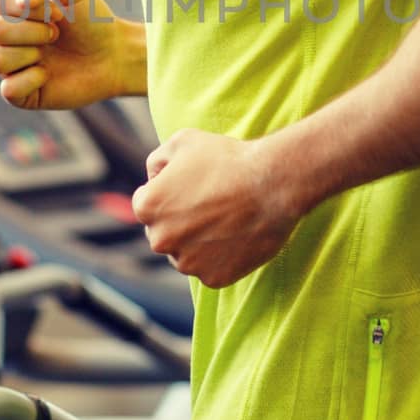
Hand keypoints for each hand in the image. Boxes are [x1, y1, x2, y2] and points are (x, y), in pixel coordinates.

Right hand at [0, 0, 127, 110]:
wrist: (115, 55)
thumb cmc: (92, 21)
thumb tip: (20, 1)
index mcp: (17, 12)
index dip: (28, 6)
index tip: (58, 11)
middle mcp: (11, 39)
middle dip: (31, 31)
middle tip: (56, 34)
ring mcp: (14, 67)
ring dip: (27, 54)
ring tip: (49, 55)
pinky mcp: (23, 95)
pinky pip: (8, 89)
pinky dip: (30, 80)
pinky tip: (47, 76)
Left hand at [130, 128, 301, 289]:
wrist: (272, 184)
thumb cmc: (228, 158)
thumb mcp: (182, 140)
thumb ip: (156, 161)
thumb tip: (153, 178)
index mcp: (147, 207)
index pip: (147, 204)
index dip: (171, 192)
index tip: (194, 187)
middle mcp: (160, 240)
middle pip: (164, 233)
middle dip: (180, 221)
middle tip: (211, 205)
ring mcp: (187, 263)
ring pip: (185, 254)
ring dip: (198, 243)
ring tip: (226, 220)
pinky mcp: (213, 278)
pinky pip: (210, 269)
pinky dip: (220, 258)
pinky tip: (236, 236)